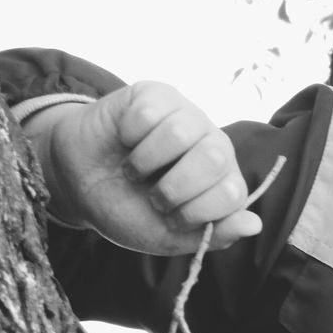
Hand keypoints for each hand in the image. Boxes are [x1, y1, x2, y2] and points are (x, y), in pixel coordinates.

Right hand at [40, 81, 260, 253]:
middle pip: (214, 159)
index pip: (233, 194)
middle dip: (173, 188)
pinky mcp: (156, 95)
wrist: (77, 184)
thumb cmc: (128, 209)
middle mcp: (213, 145)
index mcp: (223, 181)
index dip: (195, 213)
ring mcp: (188, 116)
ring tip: (135, 170)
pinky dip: (127, 136)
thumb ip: (213, 236)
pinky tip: (125, 141)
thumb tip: (254, 225)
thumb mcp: (168, 237)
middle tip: (152, 195)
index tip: (171, 218)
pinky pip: (148, 114)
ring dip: (145, 163)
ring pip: (181, 134)